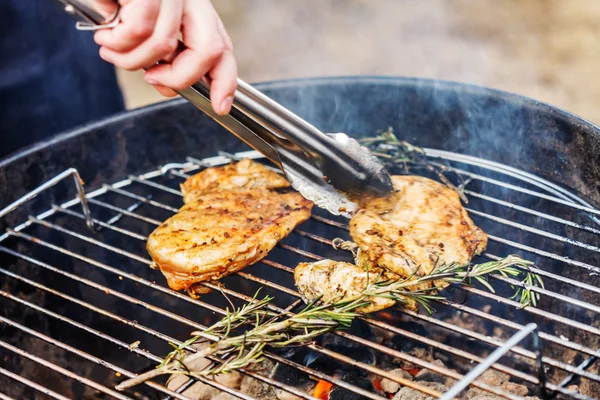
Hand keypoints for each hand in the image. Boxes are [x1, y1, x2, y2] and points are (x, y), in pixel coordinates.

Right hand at [94, 0, 236, 114]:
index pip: (223, 47)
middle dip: (180, 78)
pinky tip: (105, 33)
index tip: (220, 106)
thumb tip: (169, 86)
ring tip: (110, 48)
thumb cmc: (113, 2)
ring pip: (164, 45)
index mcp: (194, 10)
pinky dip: (117, 41)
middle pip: (210, 49)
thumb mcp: (144, 31)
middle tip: (151, 78)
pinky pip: (138, 30)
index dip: (225, 81)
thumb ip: (164, 56)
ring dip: (130, 59)